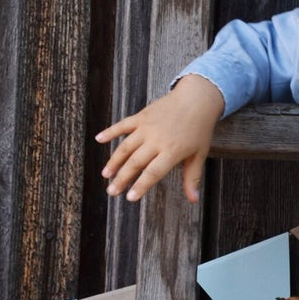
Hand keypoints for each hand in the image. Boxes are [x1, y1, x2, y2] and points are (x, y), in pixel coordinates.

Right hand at [95, 74, 223, 203]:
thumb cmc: (199, 129)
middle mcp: (157, 140)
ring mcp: (147, 127)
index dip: (140, 186)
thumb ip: (193, 178)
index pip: (152, 173)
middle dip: (122, 178)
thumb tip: (194, 200)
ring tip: (106, 174)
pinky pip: (123, 125)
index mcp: (172, 151)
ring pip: (126, 147)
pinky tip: (99, 139)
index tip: (130, 198)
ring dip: (114, 161)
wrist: (197, 98)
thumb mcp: (199, 154)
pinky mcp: (141, 116)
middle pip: (135, 162)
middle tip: (111, 191)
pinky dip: (110, 132)